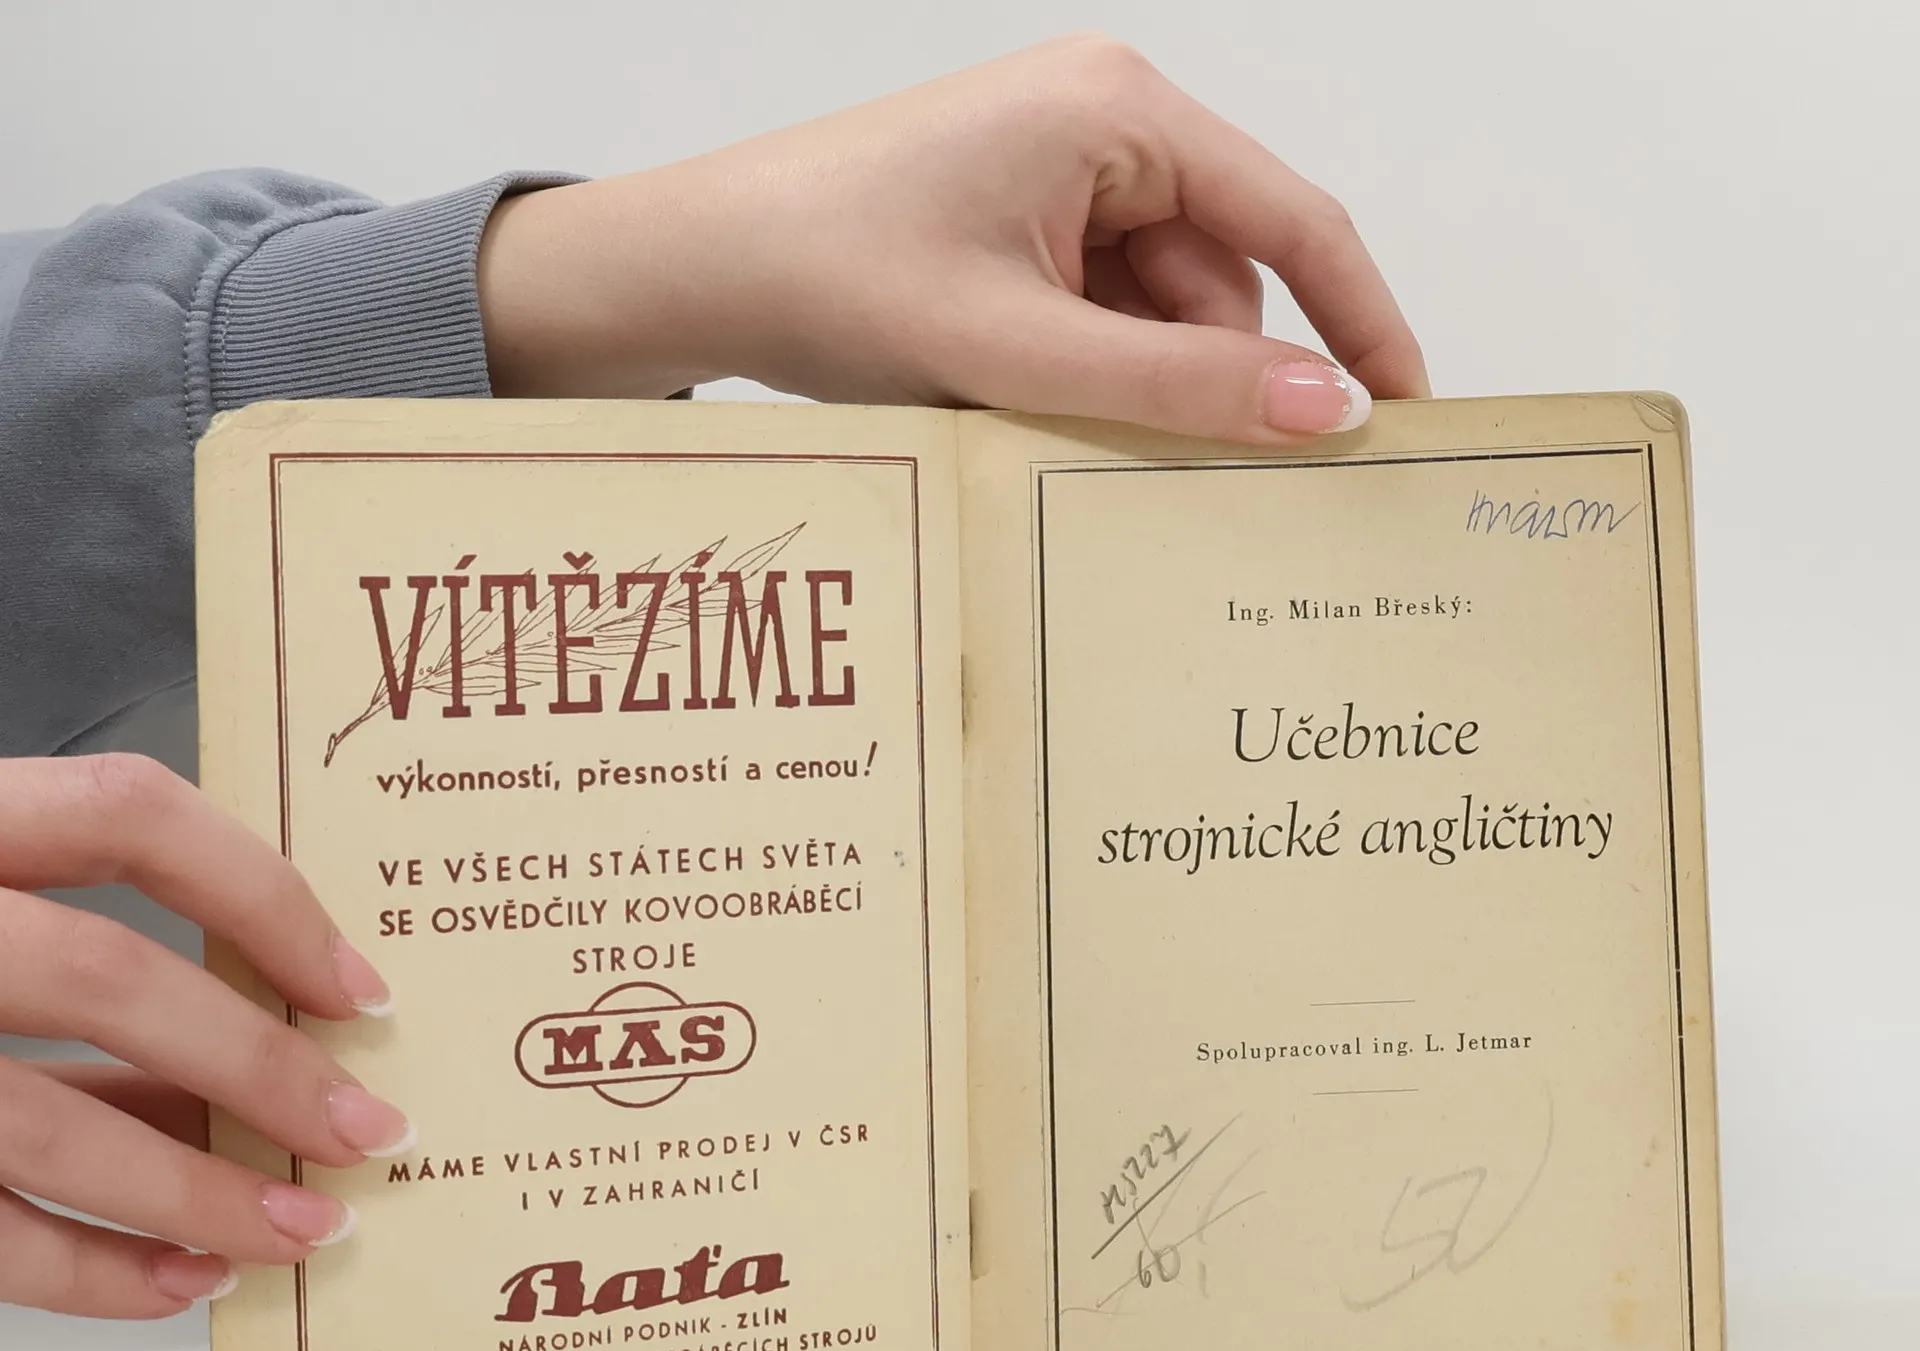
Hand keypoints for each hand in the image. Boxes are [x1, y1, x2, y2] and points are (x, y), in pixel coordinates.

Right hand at [0, 756, 410, 1317]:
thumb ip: (83, 958)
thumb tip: (267, 1055)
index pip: (127, 810)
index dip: (262, 893)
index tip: (361, 990)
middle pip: (104, 977)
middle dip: (258, 1066)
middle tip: (373, 1135)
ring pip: (42, 1126)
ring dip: (194, 1193)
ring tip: (307, 1235)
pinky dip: (89, 1271)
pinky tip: (182, 1284)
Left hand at [477, 34, 1426, 440]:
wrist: (699, 269)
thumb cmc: (831, 274)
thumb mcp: (1017, 348)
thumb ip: (1176, 386)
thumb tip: (1325, 414)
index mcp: (1120, 111)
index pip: (1294, 220)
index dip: (1363, 323)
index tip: (1406, 416)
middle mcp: (1104, 125)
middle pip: (1220, 279)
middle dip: (1204, 379)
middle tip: (1184, 479)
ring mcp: (1059, 175)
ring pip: (1157, 311)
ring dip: (1130, 387)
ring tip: (1044, 427)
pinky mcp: (1022, 225)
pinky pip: (1099, 314)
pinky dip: (1085, 375)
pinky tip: (1026, 409)